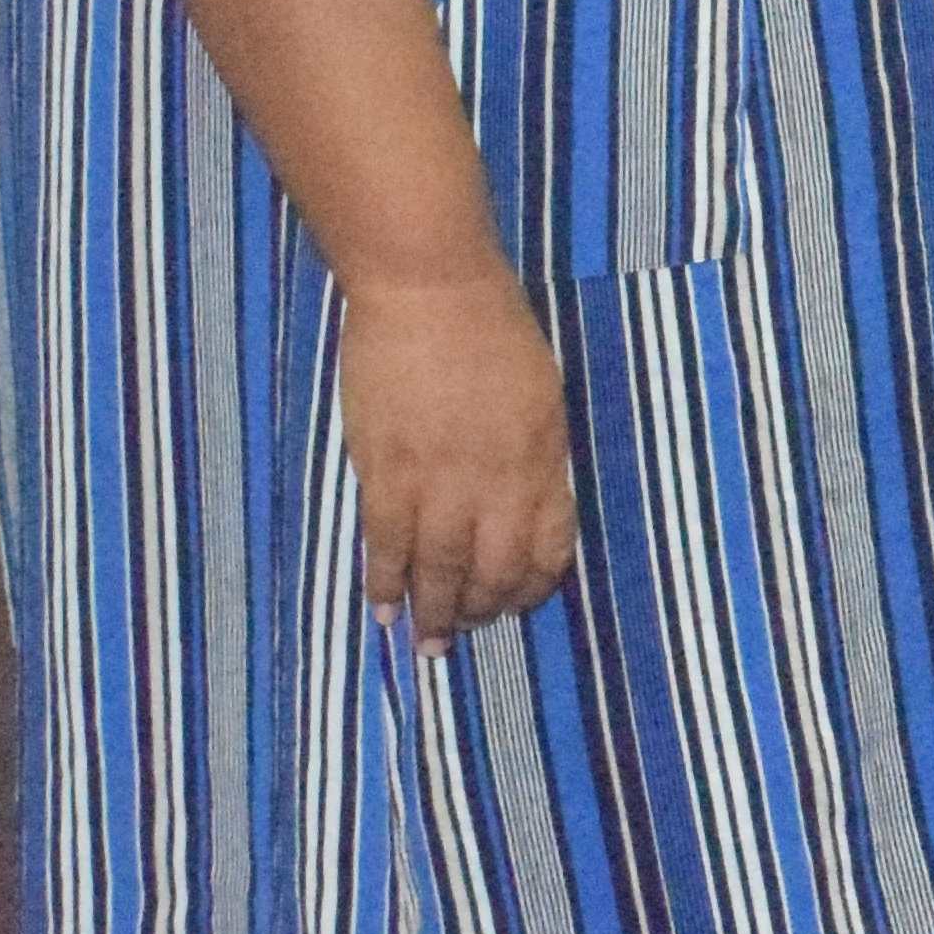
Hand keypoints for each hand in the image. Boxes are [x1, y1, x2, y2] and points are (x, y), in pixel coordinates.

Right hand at [341, 265, 575, 646]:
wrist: (430, 291)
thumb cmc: (494, 329)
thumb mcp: (542, 394)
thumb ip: (535, 453)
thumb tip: (524, 503)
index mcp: (543, 457)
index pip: (549, 543)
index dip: (535, 581)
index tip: (521, 600)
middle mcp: (496, 479)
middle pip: (493, 566)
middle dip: (484, 607)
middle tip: (470, 630)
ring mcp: (438, 478)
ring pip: (438, 566)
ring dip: (435, 610)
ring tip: (431, 643)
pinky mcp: (384, 470)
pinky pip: (386, 543)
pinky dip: (385, 581)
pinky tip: (385, 610)